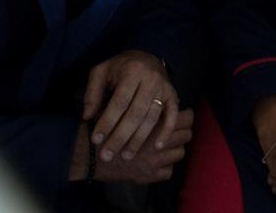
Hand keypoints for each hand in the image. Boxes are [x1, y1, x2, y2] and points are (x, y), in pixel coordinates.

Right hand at [69, 108, 193, 183]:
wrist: (89, 155)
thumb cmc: (104, 128)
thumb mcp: (118, 107)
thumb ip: (138, 104)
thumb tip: (157, 100)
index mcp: (155, 122)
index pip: (185, 118)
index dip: (186, 116)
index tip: (184, 115)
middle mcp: (159, 142)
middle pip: (186, 135)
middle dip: (182, 132)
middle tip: (177, 130)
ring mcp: (155, 160)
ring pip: (180, 153)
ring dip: (174, 149)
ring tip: (167, 145)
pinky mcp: (149, 175)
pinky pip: (168, 172)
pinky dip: (165, 167)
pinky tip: (158, 161)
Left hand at [82, 49, 178, 162]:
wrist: (147, 55)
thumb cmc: (120, 67)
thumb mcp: (101, 72)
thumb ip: (92, 93)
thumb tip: (87, 117)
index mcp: (132, 72)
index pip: (119, 101)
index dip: (107, 122)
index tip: (96, 140)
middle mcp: (151, 80)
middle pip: (135, 113)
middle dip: (120, 137)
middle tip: (107, 155)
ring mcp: (164, 89)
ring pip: (151, 118)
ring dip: (139, 139)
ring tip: (125, 157)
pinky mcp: (173, 96)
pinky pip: (172, 116)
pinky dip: (166, 132)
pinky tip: (157, 146)